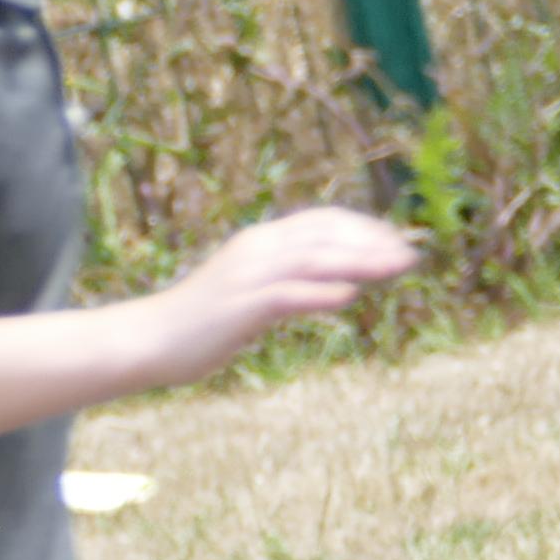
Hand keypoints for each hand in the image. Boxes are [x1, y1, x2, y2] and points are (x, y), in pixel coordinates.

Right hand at [158, 203, 416, 374]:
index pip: (321, 221)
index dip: (363, 226)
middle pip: (324, 236)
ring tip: (397, 267)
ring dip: (360, 262)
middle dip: (372, 242)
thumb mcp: (249, 293)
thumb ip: (288, 283)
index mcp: (259, 242)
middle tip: (411, 253)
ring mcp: (247, 277)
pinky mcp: (240, 307)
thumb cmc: (200, 322)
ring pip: (313, 260)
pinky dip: (319, 294)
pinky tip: (349, 296)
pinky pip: (286, 295)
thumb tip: (338, 285)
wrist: (148, 339)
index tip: (396, 240)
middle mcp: (256, 250)